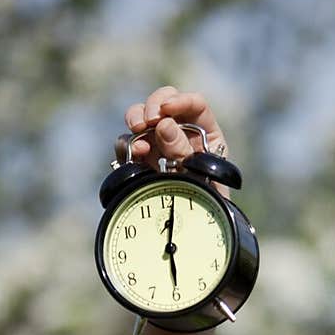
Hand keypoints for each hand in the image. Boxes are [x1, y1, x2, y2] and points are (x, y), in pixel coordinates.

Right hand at [117, 86, 231, 198]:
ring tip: (138, 131)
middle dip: (155, 104)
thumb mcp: (199, 179)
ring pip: (143, 115)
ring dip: (137, 117)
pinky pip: (128, 142)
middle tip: (149, 121)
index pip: (195, 105)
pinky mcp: (140, 158)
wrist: (189, 233)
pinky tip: (134, 153)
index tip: (166, 110)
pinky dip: (127, 143)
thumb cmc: (204, 205)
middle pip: (165, 101)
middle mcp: (182, 134)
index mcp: (207, 135)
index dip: (181, 101)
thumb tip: (164, 125)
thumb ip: (183, 152)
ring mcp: (159, 144)